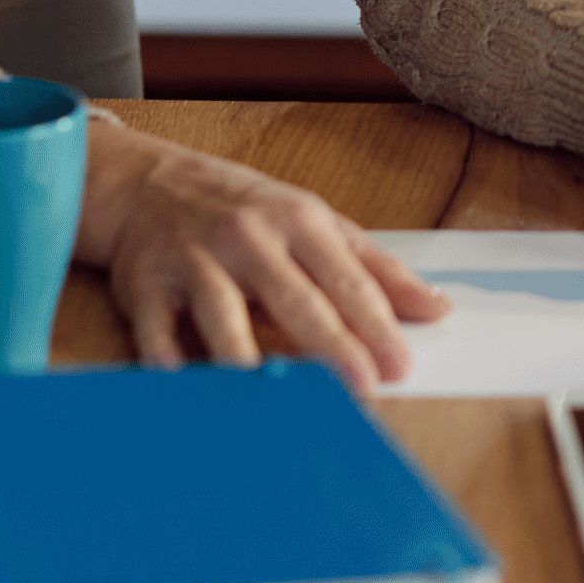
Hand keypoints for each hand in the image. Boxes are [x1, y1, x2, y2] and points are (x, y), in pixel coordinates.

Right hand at [79, 123, 450, 387]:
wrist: (151, 185)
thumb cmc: (250, 212)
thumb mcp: (318, 225)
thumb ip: (377, 269)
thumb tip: (438, 309)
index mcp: (299, 221)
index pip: (346, 280)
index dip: (375, 325)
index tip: (400, 366)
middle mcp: (248, 238)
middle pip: (294, 300)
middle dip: (330, 346)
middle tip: (361, 388)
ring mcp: (194, 260)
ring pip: (223, 315)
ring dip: (248, 357)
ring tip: (274, 397)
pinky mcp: (145, 285)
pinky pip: (157, 329)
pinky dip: (168, 360)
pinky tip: (187, 388)